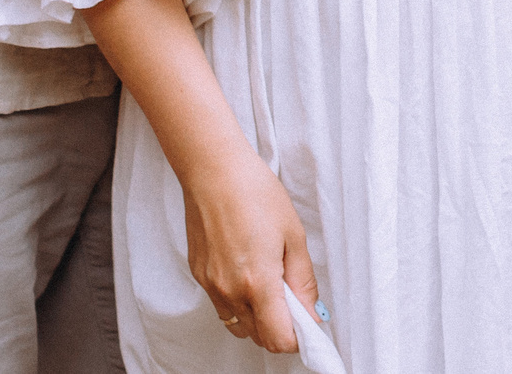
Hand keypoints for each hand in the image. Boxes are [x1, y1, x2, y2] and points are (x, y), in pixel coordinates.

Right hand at [181, 149, 319, 352]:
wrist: (214, 170)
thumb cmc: (253, 192)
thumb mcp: (293, 235)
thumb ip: (303, 281)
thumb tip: (312, 312)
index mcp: (258, 283)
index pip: (279, 340)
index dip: (299, 337)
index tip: (309, 323)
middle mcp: (230, 291)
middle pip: (259, 338)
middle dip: (280, 328)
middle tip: (293, 300)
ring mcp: (211, 286)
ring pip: (239, 325)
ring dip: (258, 318)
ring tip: (269, 283)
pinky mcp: (199, 276)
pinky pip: (222, 306)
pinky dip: (239, 302)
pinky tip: (247, 271)